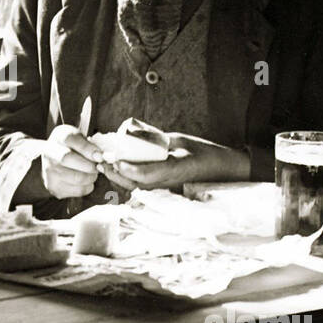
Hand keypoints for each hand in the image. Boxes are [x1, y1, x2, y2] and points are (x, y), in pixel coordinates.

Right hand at [41, 124, 102, 198]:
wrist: (54, 162)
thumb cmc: (72, 149)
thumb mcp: (80, 139)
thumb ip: (90, 145)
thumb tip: (102, 157)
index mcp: (59, 136)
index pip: (71, 139)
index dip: (87, 149)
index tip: (100, 156)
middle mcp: (50, 153)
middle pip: (68, 159)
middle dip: (89, 165)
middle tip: (98, 167)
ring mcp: (49, 171)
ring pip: (77, 178)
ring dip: (91, 177)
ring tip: (92, 173)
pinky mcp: (54, 187)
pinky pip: (78, 190)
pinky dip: (87, 186)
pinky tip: (85, 181)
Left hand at [106, 133, 249, 191]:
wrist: (219, 170)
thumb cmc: (202, 153)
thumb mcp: (179, 140)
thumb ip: (155, 137)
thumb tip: (129, 131)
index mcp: (174, 168)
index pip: (147, 174)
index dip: (129, 169)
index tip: (115, 160)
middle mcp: (167, 182)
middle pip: (136, 184)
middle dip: (117, 174)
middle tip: (103, 161)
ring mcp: (165, 189)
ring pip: (136, 189)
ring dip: (119, 179)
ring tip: (106, 166)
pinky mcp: (162, 190)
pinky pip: (141, 189)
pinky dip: (127, 182)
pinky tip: (118, 172)